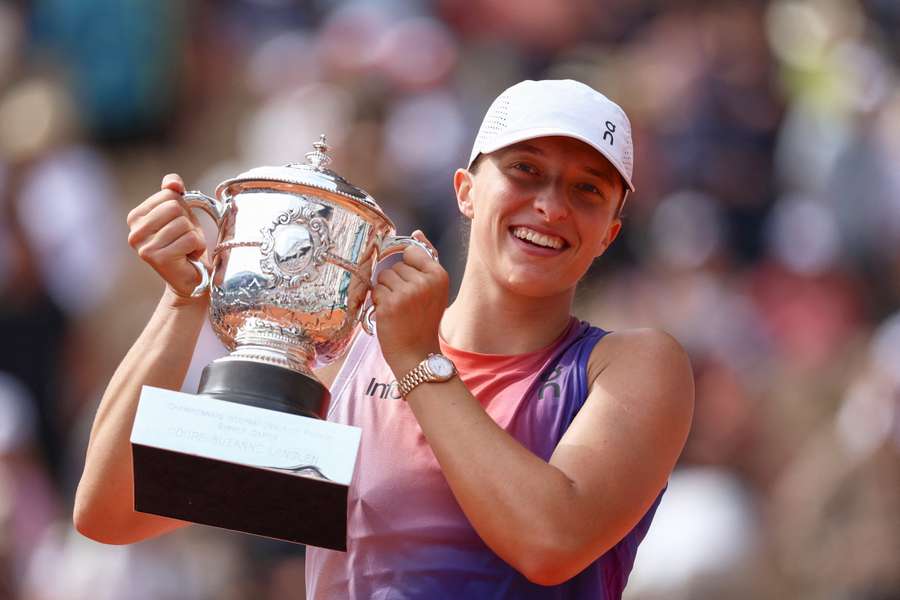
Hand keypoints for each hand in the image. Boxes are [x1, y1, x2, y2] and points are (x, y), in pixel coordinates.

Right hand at [126, 174, 208, 301]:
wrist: (190, 279)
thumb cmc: (185, 245)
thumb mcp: (181, 214)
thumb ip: (173, 193)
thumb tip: (172, 182)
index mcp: (136, 217)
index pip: (168, 194)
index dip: (182, 208)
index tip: (179, 226)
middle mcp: (134, 232)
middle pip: (174, 206)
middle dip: (188, 222)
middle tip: (183, 239)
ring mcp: (143, 246)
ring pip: (183, 223)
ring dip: (194, 236)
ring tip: (186, 248)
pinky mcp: (156, 258)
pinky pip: (190, 238)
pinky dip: (197, 247)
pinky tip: (189, 257)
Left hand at [372, 230, 448, 373]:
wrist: (416, 353)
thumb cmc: (423, 321)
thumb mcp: (433, 289)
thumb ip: (425, 260)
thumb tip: (416, 232)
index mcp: (439, 275)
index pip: (412, 251)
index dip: (407, 267)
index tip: (411, 284)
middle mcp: (425, 282)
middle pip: (396, 265)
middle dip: (396, 282)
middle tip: (406, 303)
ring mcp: (407, 293)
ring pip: (383, 276)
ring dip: (385, 291)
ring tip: (397, 308)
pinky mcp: (390, 303)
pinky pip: (375, 289)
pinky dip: (378, 301)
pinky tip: (389, 314)